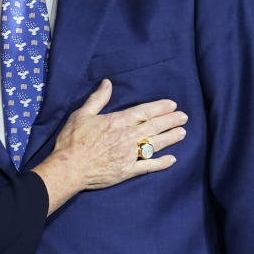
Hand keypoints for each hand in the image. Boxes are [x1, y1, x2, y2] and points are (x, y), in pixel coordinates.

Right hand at [32, 79, 186, 212]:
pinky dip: (161, 163)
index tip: (172, 105)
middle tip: (184, 117)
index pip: (145, 111)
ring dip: (171, 138)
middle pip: (154, 126)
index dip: (160, 107)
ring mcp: (129, 155)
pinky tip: (172, 159)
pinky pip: (148, 166)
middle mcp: (127, 137)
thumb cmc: (72, 140)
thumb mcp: (82, 114)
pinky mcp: (127, 171)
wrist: (68, 167)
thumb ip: (98, 99)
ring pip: (155, 144)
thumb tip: (107, 83)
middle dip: (171, 120)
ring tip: (182, 133)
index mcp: (118, 121)